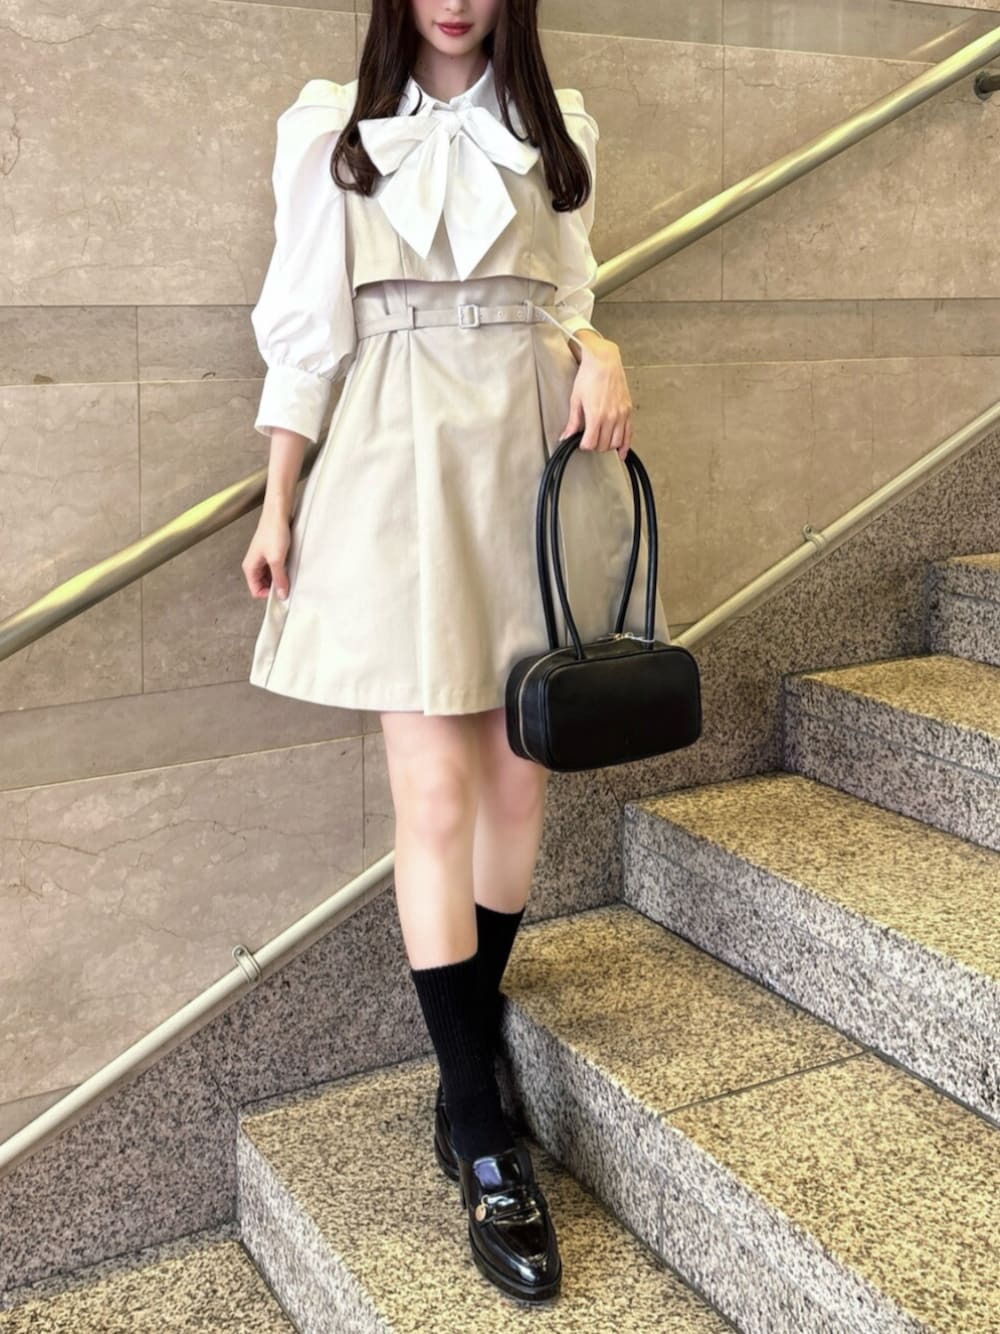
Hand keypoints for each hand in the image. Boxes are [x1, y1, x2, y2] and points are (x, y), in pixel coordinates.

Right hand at [242, 509, 291, 599]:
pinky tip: (289, 566)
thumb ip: (279, 578)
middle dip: (275, 587)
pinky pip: (274, 568)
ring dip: (279, 578)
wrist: (277, 513)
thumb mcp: (277, 559)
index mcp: (250, 567)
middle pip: (263, 585)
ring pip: (269, 577)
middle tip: (288, 584)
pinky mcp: (270, 553)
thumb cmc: (273, 532)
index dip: (268, 594)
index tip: (282, 592)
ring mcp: (262, 559)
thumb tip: (282, 595)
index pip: (256, 591)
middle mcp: (254, 564)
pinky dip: (282, 570)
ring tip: (289, 573)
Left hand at [560, 333, 632, 461]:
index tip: (580, 442)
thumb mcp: (576, 399)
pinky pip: (629, 434)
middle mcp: (611, 417)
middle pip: (603, 445)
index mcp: (596, 415)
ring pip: (616, 442)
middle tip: (589, 440)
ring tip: (601, 442)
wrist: (603, 360)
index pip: (591, 444)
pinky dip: (625, 446)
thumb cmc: (589, 375)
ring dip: (607, 446)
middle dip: (595, 446)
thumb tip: (566, 436)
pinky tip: (622, 453)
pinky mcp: (628, 410)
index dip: (583, 446)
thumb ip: (573, 422)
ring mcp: (621, 414)